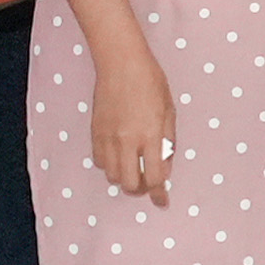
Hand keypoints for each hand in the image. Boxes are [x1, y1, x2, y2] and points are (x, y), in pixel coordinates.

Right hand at [90, 39, 177, 200]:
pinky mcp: (95, 132)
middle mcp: (127, 140)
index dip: (159, 194)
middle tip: (147, 185)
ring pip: (112, 175)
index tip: (162, 202)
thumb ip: (167, 143)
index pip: (154, 177)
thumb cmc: (151, 82)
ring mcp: (108, 137)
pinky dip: (110, 165)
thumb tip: (164, 170)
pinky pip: (100, 161)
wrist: (120, 62)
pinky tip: (119, 156)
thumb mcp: (169, 112)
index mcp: (150, 134)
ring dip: (124, 178)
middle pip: (129, 183)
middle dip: (140, 190)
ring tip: (133, 169)